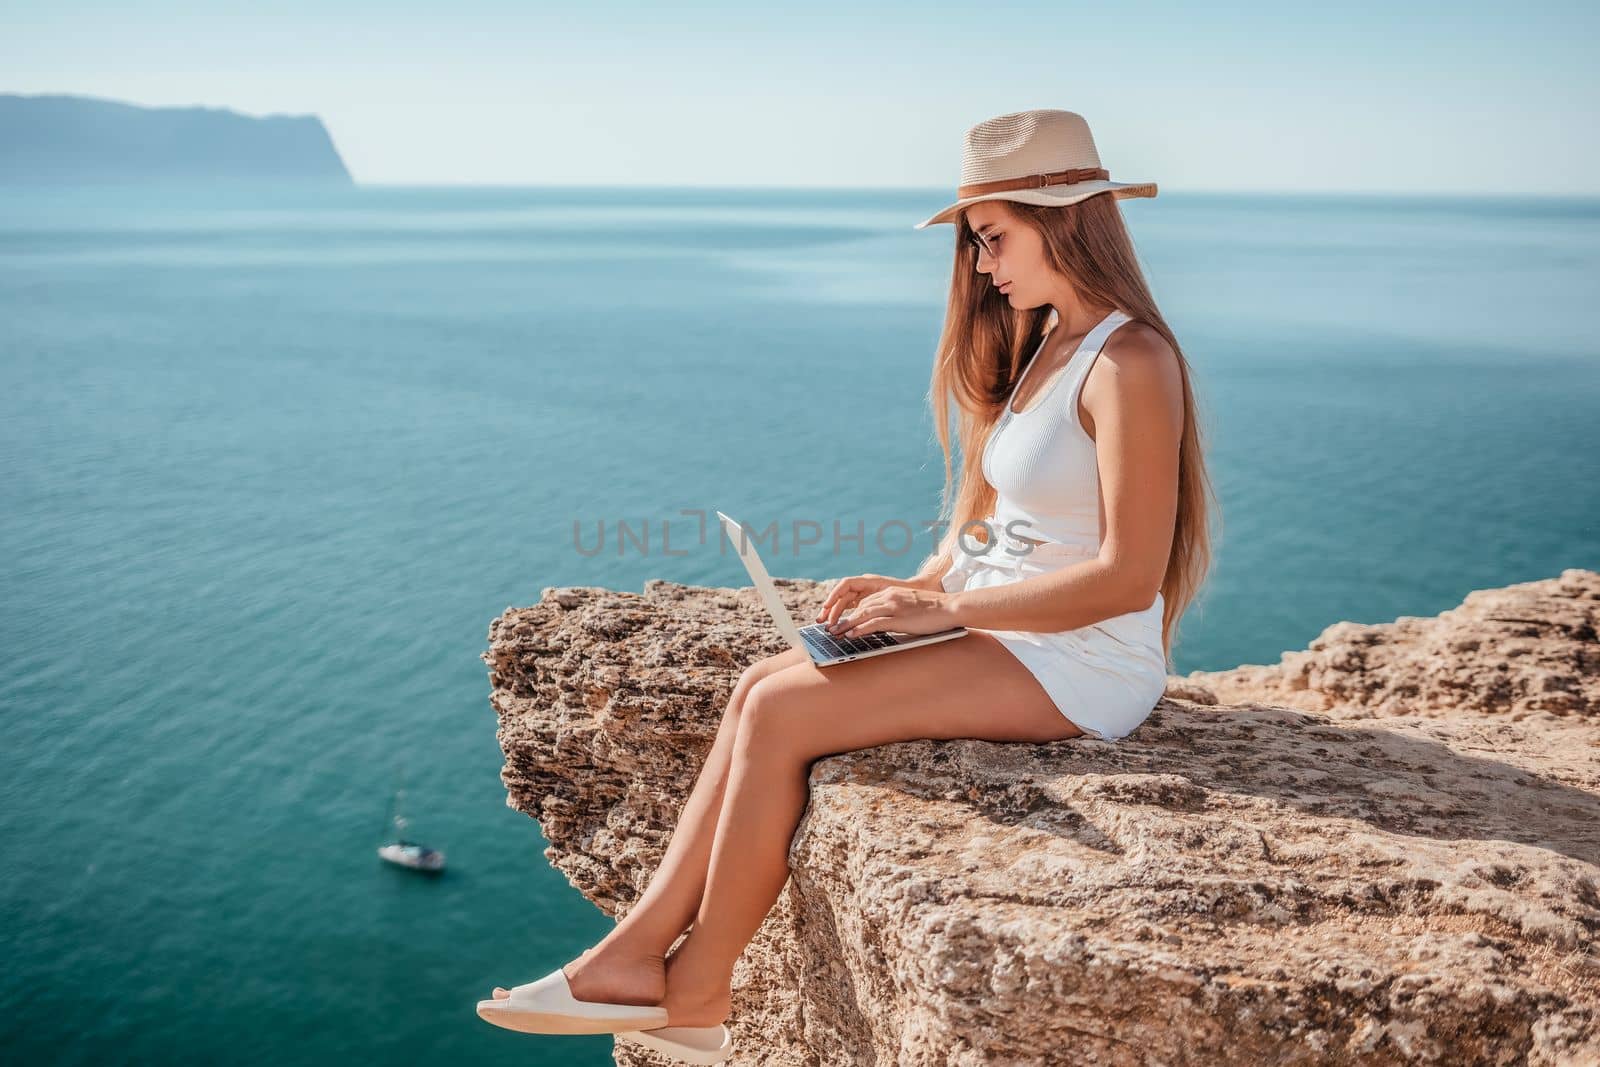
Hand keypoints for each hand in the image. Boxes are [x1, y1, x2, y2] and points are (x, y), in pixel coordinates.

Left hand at [815, 576, 960, 638]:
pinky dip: (859, 628)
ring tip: (834, 634)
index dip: (851, 612)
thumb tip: (883, 624)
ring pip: (862, 614)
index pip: (865, 601)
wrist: (950, 608)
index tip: (840, 621)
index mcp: (891, 592)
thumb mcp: (910, 608)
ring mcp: (893, 606)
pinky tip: (851, 634)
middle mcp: (889, 596)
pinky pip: (873, 623)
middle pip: (859, 606)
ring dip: (846, 624)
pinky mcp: (898, 617)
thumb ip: (895, 612)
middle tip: (831, 628)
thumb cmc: (934, 612)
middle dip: (843, 618)